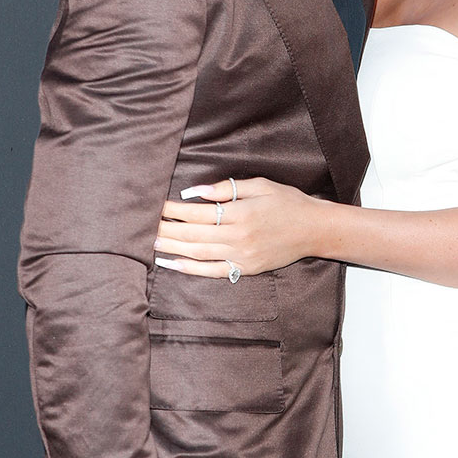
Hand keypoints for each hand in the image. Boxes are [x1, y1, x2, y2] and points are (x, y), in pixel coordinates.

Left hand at [154, 178, 319, 276]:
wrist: (314, 229)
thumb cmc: (287, 202)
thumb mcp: (260, 185)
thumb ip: (226, 189)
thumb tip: (194, 193)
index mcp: (242, 213)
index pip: (198, 212)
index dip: (173, 209)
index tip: (155, 204)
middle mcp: (239, 237)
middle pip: (193, 235)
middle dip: (166, 229)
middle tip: (143, 225)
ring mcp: (242, 256)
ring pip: (198, 253)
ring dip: (172, 248)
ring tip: (150, 243)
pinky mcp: (246, 268)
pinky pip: (212, 271)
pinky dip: (190, 268)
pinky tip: (172, 263)